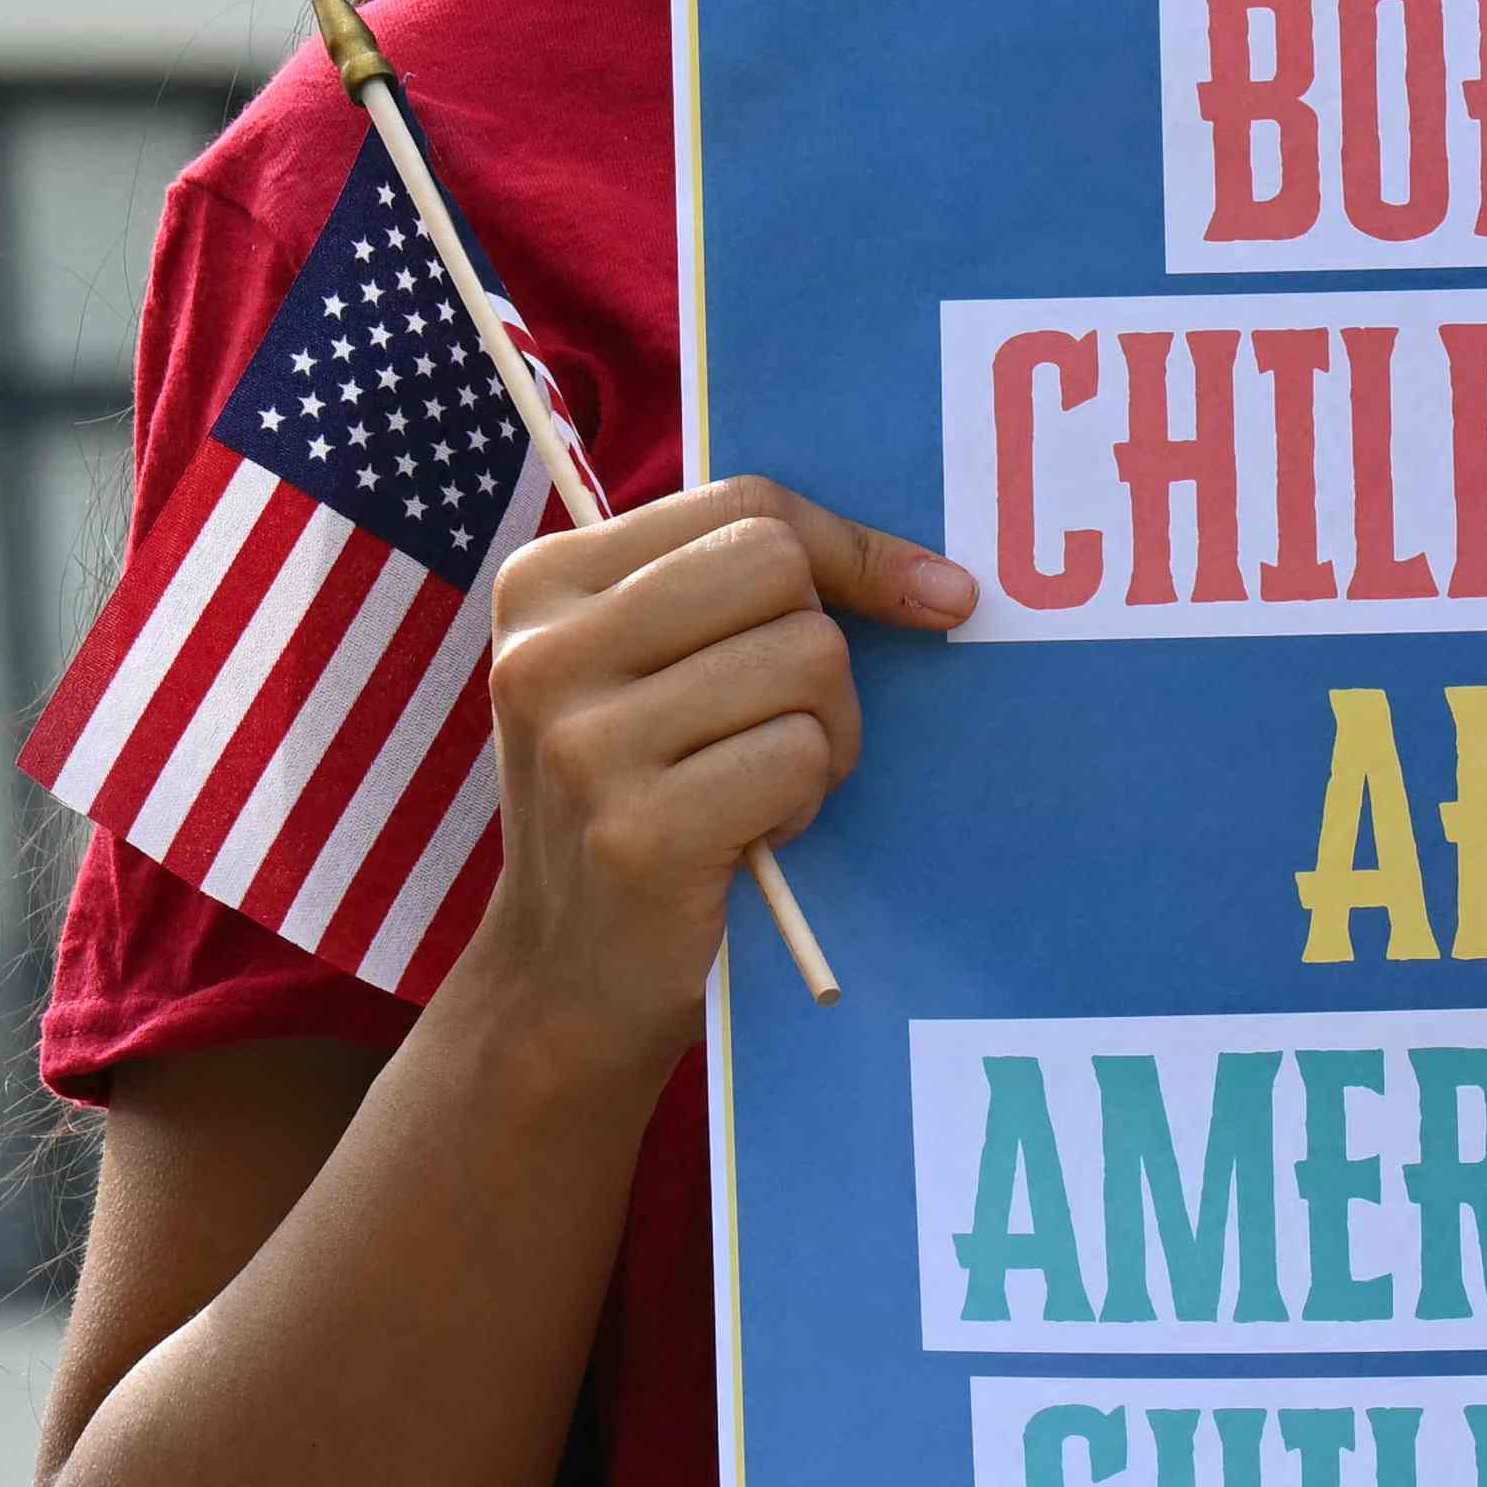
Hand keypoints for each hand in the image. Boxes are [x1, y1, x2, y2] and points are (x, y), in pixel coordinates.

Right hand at [449, 478, 970, 1059]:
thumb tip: (942, 582)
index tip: (928, 597)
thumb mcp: (652, 673)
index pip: (747, 506)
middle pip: (782, 571)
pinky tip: (751, 837)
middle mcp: (546, 651)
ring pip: (808, 662)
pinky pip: (801, 756)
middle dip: (825, 652)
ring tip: (757, 789)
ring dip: (823, 736)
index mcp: (544, 582)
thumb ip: (741, 594)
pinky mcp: (636, 830)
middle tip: (787, 728)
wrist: (565, 981)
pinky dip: (805, 799)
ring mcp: (583, 742)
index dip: (853, 549)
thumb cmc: (642, 801)